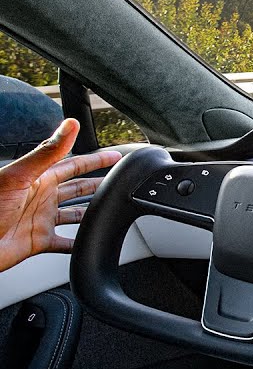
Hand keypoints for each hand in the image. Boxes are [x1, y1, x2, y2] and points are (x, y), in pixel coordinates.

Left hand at [0, 119, 120, 271]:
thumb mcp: (19, 175)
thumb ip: (47, 152)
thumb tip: (70, 125)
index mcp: (38, 179)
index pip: (73, 164)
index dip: (95, 160)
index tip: (115, 156)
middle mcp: (42, 198)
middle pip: (77, 188)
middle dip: (98, 183)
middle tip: (119, 181)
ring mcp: (41, 219)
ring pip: (75, 214)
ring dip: (92, 211)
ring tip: (109, 209)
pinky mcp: (39, 241)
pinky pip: (66, 243)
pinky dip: (79, 243)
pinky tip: (90, 241)